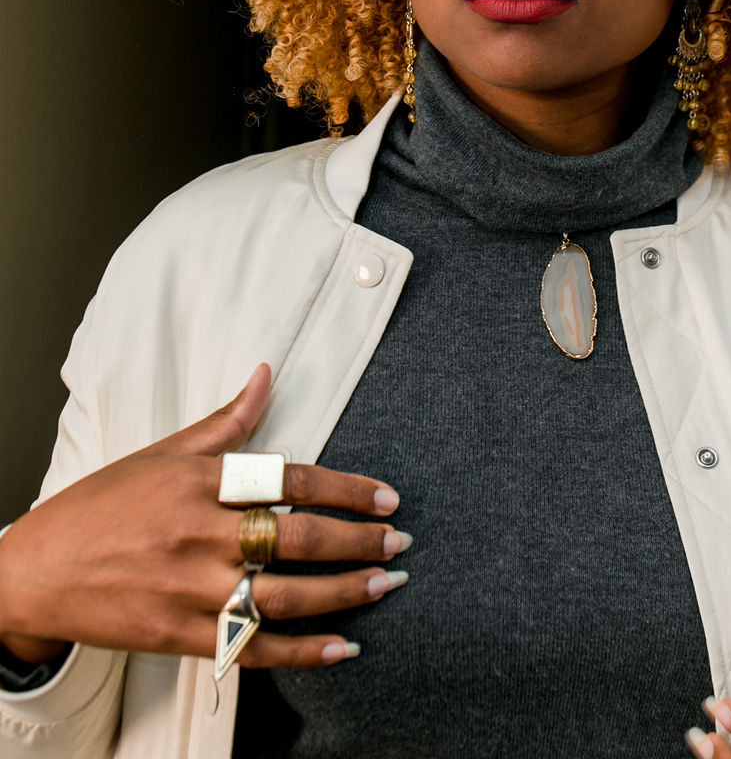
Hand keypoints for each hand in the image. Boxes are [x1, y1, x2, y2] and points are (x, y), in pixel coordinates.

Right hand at [0, 365, 409, 670]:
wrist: (35, 573)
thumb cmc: (99, 507)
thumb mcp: (161, 453)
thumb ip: (225, 422)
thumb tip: (267, 373)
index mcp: (198, 482)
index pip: (289, 479)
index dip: (345, 489)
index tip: (385, 497)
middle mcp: (198, 535)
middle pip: (295, 536)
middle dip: (356, 541)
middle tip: (399, 543)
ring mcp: (190, 590)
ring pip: (283, 595)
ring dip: (342, 592)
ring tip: (384, 585)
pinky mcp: (180, 636)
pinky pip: (253, 647)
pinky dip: (301, 652)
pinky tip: (340, 648)